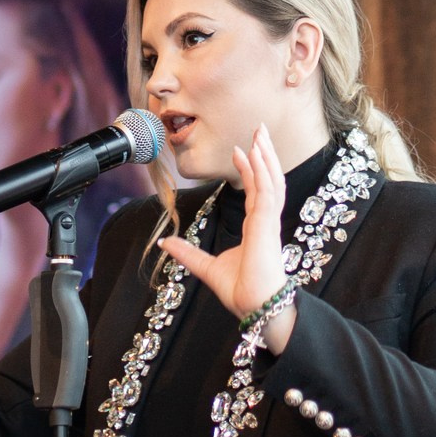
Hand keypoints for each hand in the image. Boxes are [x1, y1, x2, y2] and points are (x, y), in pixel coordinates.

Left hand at [160, 123, 296, 352]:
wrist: (255, 307)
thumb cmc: (241, 290)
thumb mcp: (206, 267)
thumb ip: (188, 254)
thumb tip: (164, 244)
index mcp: (255, 227)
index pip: (255, 191)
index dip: (250, 170)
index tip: (240, 151)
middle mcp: (264, 220)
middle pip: (269, 178)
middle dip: (265, 153)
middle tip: (260, 130)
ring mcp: (268, 220)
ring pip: (271, 179)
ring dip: (265, 155)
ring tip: (259, 134)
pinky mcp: (266, 224)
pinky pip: (265, 190)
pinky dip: (261, 170)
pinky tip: (253, 153)